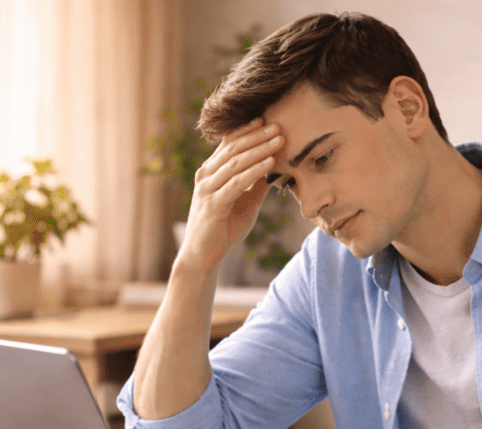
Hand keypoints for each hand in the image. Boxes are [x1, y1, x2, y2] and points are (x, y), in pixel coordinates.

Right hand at [179, 118, 283, 271]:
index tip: (266, 120)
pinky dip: (254, 171)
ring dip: (259, 149)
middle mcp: (206, 175)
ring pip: (236, 162)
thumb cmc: (224, 228)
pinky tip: (269, 164)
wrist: (203, 254)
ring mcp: (208, 189)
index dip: (247, 130)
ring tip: (279, 140)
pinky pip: (237, 183)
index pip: (229, 144)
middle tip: (278, 125)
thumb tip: (276, 167)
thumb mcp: (246, 202)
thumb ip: (257, 184)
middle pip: (234, 148)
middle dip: (257, 136)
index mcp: (211, 172)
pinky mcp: (213, 204)